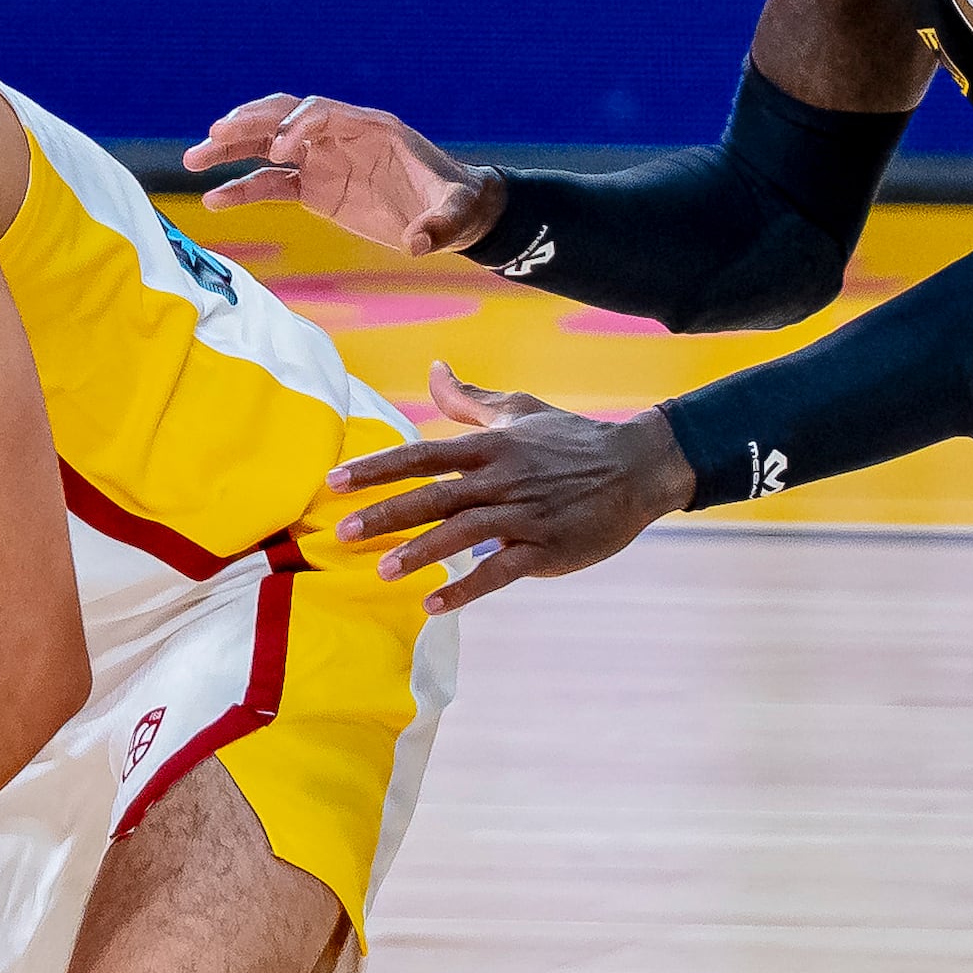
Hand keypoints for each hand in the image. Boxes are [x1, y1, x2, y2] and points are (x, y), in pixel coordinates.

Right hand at [187, 93, 503, 257]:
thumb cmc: (458, 204)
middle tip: (213, 135)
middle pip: (283, 116)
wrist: (455, 215)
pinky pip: (272, 183)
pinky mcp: (315, 188)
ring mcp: (324, 160)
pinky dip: (243, 189)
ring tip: (193, 159)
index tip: (281, 151)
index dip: (298, 125)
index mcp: (371, 128)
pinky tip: (214, 201)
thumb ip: (438, 225)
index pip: (321, 112)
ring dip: (231, 149)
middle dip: (249, 123)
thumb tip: (417, 244)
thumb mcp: (456, 213)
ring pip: (268, 144)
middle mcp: (339, 137)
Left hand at [325, 365, 691, 613]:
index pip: (422, 454)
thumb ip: (469, 400)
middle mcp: (502, 479)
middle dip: (386, 513)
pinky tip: (434, 605)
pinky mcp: (547, 549)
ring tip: (382, 571)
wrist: (637, 468)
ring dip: (420, 552)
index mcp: (490, 447)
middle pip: (434, 496)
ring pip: (463, 534)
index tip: (335, 480)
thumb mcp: (519, 411)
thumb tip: (434, 367)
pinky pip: (501, 570)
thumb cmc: (571, 440)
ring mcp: (525, 515)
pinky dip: (467, 587)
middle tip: (342, 532)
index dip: (377, 467)